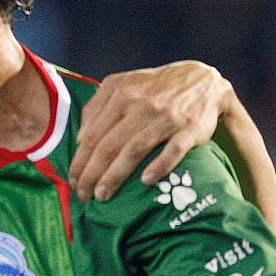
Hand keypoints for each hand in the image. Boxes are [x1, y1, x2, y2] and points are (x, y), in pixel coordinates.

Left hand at [70, 60, 231, 201]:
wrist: (202, 80)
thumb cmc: (154, 88)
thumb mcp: (122, 84)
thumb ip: (97, 106)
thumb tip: (81, 138)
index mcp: (122, 95)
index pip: (94, 134)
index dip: (80, 160)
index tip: (73, 181)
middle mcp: (142, 106)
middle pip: (109, 145)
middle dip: (92, 173)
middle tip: (83, 195)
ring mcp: (167, 118)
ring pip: (135, 149)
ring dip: (116, 175)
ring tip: (102, 195)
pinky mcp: (190, 129)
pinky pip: (174, 150)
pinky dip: (160, 165)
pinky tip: (146, 181)